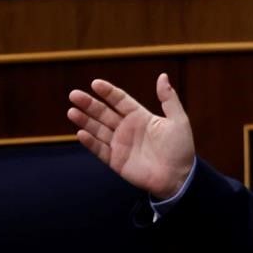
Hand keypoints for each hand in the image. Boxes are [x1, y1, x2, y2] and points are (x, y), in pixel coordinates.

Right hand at [67, 73, 194, 199]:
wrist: (179, 177)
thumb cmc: (181, 148)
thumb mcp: (178, 120)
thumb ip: (169, 99)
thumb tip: (163, 76)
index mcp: (140, 116)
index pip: (120, 100)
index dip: (108, 92)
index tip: (95, 83)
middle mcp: (127, 128)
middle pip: (104, 113)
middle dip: (89, 104)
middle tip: (74, 95)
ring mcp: (120, 144)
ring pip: (98, 129)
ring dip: (85, 121)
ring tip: (72, 111)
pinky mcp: (116, 161)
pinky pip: (100, 150)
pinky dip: (90, 142)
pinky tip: (80, 133)